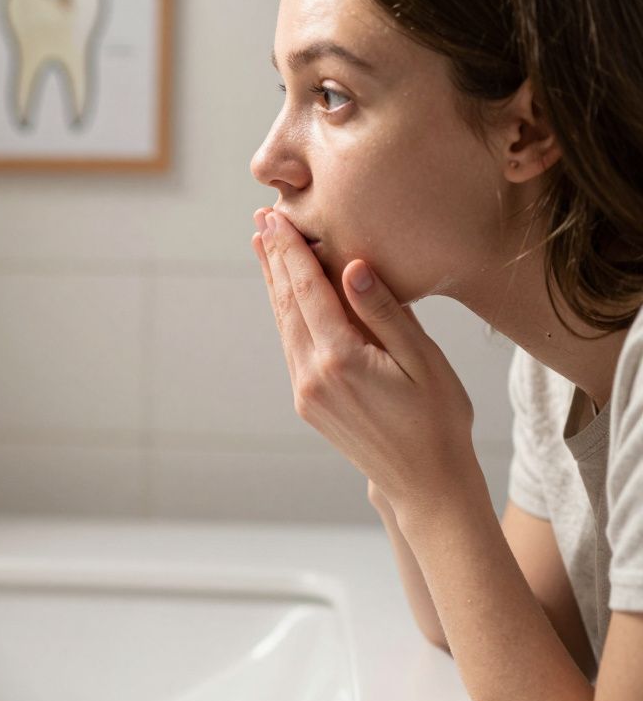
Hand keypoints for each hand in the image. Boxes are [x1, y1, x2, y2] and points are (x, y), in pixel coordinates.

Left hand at [251, 207, 481, 512]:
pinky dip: (286, 312)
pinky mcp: (307, 401)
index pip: (308, 292)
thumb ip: (385, 312)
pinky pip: (291, 345)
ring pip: (284, 324)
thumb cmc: (438, 418)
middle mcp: (312, 375)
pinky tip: (286, 293)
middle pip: (286, 303)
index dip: (291, 251)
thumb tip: (352, 267)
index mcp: (341, 360)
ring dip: (275, 283)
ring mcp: (305, 391)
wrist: (425, 482)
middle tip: (262, 218)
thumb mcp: (423, 360)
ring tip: (265, 245)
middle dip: (275, 258)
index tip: (277, 218)